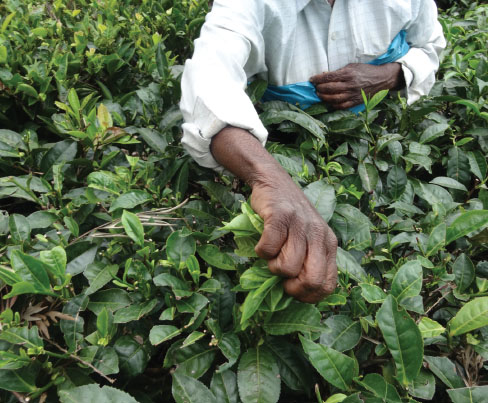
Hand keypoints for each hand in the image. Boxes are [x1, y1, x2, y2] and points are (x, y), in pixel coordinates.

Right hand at [210, 126, 337, 302]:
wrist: (274, 181)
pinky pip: (268, 249)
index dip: (309, 295)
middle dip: (293, 287)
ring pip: (287, 267)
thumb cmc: (290, 217)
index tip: (293, 289)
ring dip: (273, 266)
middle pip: (312, 280)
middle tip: (281, 278)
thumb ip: (310, 261)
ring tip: (272, 254)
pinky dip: (261, 251)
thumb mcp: (308, 238)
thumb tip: (300, 293)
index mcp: (329, 244)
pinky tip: (263, 242)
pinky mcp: (280, 216)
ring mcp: (300, 225)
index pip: (328, 284)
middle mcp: (319, 235)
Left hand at [310, 62, 403, 109]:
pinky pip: (341, 106)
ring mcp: (352, 94)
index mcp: (348, 74)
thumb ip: (338, 71)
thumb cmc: (365, 70)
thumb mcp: (352, 66)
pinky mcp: (355, 102)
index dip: (318, 79)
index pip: (329, 77)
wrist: (381, 79)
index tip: (312, 79)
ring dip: (324, 97)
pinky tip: (329, 102)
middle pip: (329, 88)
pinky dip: (333, 105)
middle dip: (319, 88)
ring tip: (319, 94)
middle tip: (315, 87)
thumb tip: (324, 75)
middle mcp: (350, 85)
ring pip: (333, 98)